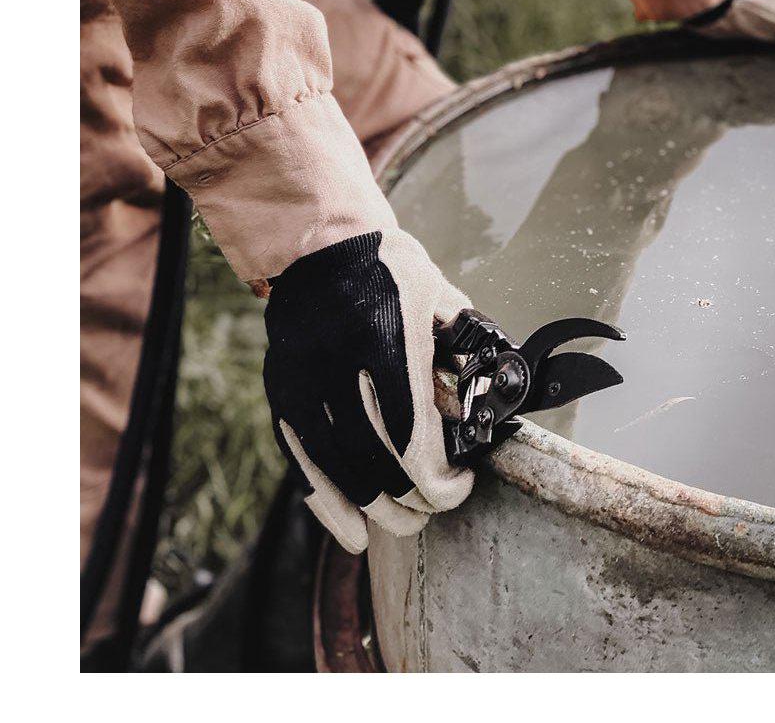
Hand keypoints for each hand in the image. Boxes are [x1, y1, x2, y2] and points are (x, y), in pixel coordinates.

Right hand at [264, 229, 473, 552]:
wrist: (319, 243)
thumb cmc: (388, 267)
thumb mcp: (440, 296)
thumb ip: (465, 347)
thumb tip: (491, 394)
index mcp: (387, 342)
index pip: (412, 439)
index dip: (439, 480)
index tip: (461, 483)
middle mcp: (340, 368)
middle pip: (377, 466)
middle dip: (414, 500)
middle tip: (436, 503)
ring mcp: (305, 383)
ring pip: (340, 474)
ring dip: (377, 509)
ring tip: (404, 520)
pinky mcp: (283, 393)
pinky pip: (303, 463)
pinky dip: (328, 505)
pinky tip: (353, 531)